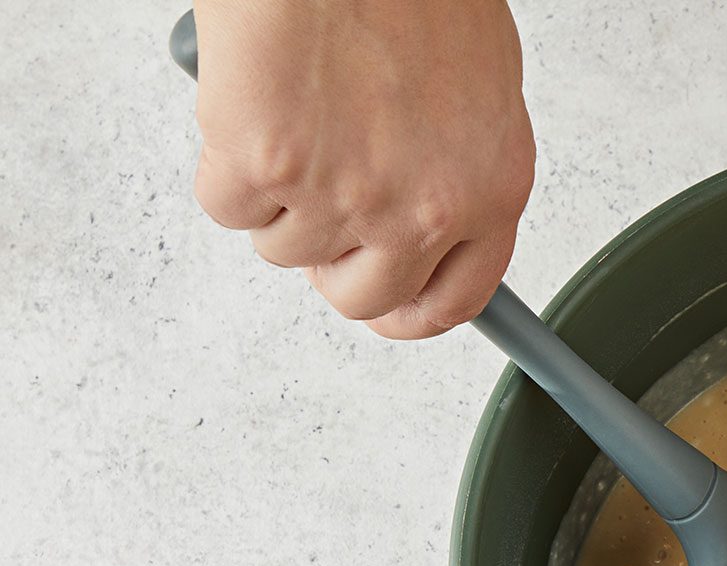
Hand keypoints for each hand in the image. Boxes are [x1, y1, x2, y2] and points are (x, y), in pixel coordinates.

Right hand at [190, 0, 534, 338]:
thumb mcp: (478, 85)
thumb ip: (456, 162)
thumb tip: (426, 216)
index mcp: (490, 188)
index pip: (456, 300)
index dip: (409, 310)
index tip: (386, 306)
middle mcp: (424, 208)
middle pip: (361, 295)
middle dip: (330, 259)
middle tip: (317, 199)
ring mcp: (343, 194)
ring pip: (285, 249)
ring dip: (276, 195)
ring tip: (296, 112)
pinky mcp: (263, 165)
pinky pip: (227, 205)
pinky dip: (225, 163)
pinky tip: (253, 103)